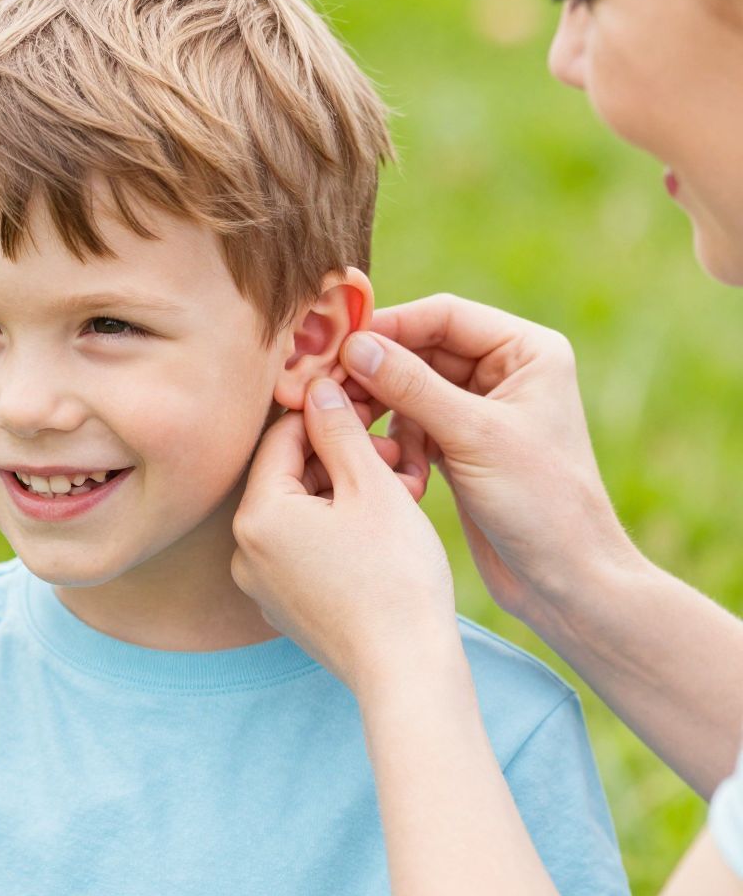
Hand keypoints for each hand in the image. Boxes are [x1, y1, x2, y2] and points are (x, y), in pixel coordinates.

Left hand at [232, 378, 456, 694]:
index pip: (282, 437)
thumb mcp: (371, 486)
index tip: (369, 408)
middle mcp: (244, 554)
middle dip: (340, 459)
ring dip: (344, 494)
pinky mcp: (286, 610)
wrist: (406, 670)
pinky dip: (338, 533)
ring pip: (300, 515)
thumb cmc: (394, 576)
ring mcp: (262, 587)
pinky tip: (381, 533)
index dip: (329, 415)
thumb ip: (340, 430)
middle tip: (395, 456)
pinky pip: (305, 553)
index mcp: (256, 516)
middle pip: (289, 477)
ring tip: (396, 492)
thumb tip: (319, 387)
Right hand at [339, 294, 633, 624]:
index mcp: (527, 352)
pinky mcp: (463, 448)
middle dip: (378, 375)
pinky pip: (414, 428)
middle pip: (422, 351)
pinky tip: (400, 476)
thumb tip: (355, 346)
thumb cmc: (540, 503)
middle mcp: (507, 373)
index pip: (444, 316)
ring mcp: (482, 411)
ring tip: (363, 441)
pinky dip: (400, 446)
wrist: (564, 579)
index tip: (338, 346)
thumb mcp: (473, 436)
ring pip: (411, 392)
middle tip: (330, 393)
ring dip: (385, 415)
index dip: (390, 327)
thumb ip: (411, 386)